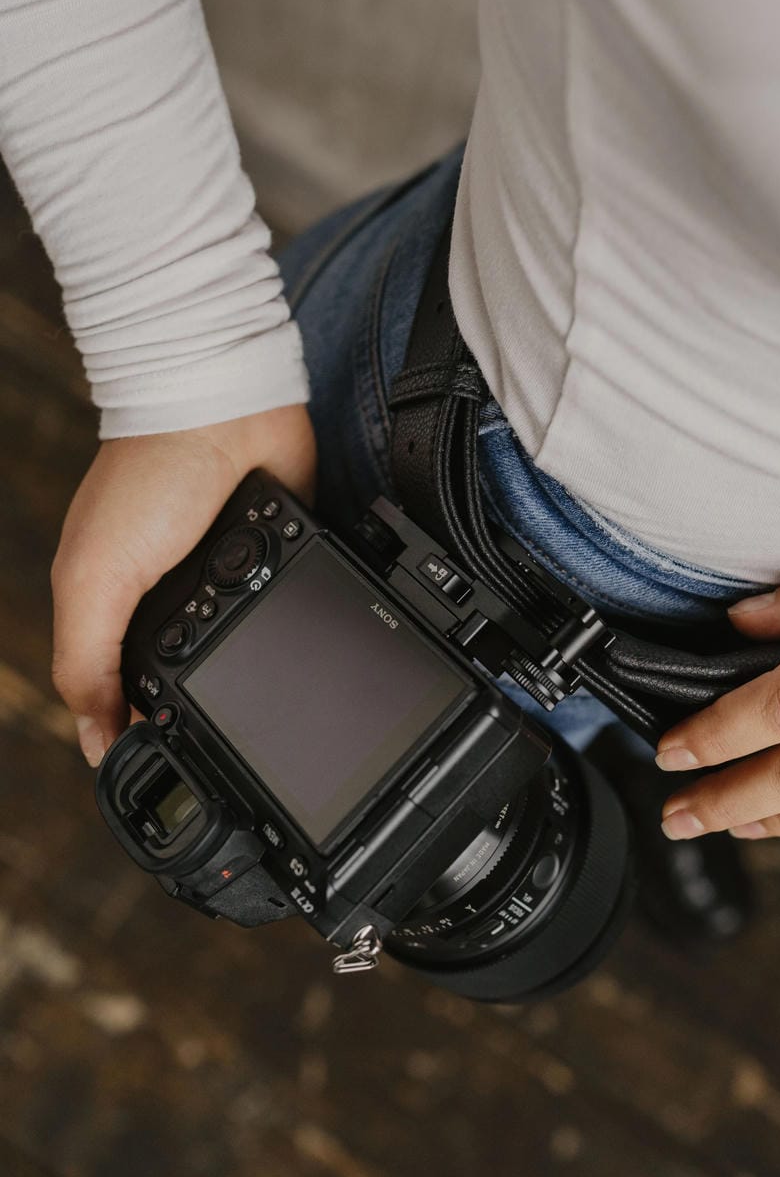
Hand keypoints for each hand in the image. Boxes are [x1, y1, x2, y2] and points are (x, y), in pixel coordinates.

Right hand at [52, 404, 315, 764]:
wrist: (222, 407)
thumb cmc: (146, 478)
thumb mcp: (94, 578)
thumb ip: (86, 661)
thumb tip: (97, 742)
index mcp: (114, 606)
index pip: (123, 690)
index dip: (143, 731)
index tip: (170, 769)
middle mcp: (168, 597)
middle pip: (189, 678)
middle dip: (208, 702)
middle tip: (231, 733)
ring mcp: (225, 579)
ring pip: (243, 650)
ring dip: (252, 662)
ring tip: (267, 682)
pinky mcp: (274, 560)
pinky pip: (286, 609)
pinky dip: (289, 619)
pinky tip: (296, 633)